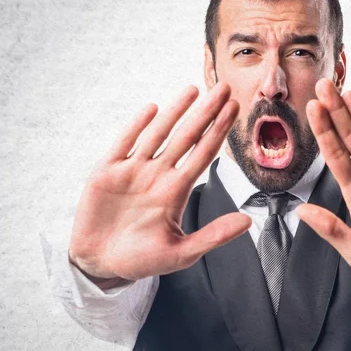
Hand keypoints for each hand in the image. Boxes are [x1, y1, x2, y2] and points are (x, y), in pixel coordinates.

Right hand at [68, 82, 251, 282]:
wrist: (102, 264)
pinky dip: (136, 126)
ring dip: (175, 111)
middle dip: (205, 112)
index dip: (218, 131)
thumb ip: (213, 236)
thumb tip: (248, 222)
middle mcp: (158, 175)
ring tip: (193, 89)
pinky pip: (123, 143)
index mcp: (176, 191)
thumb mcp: (182, 252)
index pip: (203, 154)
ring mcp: (133, 171)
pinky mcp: (107, 172)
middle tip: (224, 87)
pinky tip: (152, 109)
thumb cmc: (143, 260)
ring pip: (157, 134)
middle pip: (186, 137)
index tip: (235, 109)